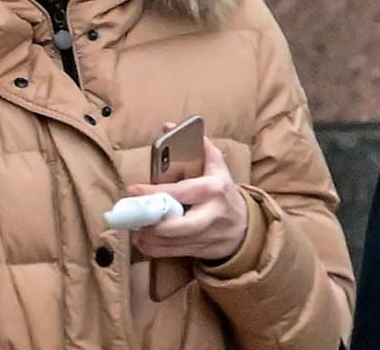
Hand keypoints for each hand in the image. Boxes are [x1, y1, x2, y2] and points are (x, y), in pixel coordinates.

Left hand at [129, 136, 248, 261]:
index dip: (155, 193)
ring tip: (135, 228)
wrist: (245, 227)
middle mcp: (210, 214)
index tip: (134, 190)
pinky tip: (143, 240)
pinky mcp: (199, 250)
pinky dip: (153, 249)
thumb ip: (199, 147)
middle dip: (152, 224)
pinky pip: (171, 253)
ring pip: (172, 242)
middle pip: (178, 225)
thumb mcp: (219, 168)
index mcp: (213, 189)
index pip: (181, 191)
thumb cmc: (225, 193)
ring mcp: (206, 235)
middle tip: (134, 217)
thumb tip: (168, 126)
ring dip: (149, 237)